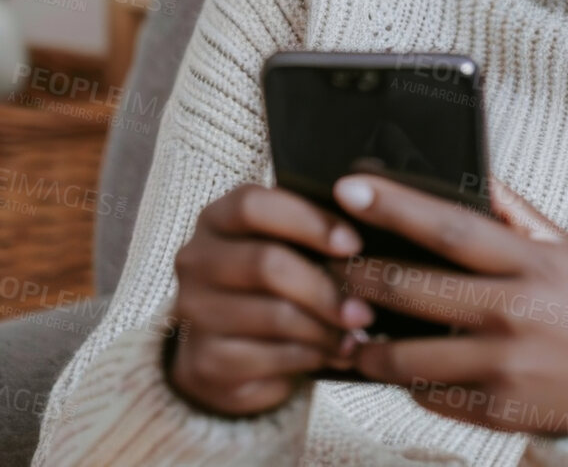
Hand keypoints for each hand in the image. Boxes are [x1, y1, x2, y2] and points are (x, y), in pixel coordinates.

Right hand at [165, 183, 376, 415]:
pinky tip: (335, 355)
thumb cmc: (272, 285)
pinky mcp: (203, 361)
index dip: (308, 221)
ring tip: (356, 333)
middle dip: (325, 287)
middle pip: (266, 264)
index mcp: (216, 219)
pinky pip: (269, 357)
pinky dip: (311, 357)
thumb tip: (372, 221)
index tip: (354, 243)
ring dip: (325, 328)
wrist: (228, 352)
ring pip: (273, 315)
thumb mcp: (288, 248)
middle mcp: (196, 260)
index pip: (253, 206)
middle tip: (364, 308)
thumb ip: (314, 231)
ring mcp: (194, 312)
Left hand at [327, 174, 567, 439]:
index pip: (448, 227)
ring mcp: (504, 368)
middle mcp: (514, 314)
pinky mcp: (499, 411)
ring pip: (407, 357)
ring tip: (346, 328)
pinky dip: (406, 381)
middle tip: (325, 265)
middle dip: (357, 276)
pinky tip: (393, 366)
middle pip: (412, 290)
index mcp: (530, 263)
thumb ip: (514, 212)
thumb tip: (468, 172)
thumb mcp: (566, 247)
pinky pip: (430, 397)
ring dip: (366, 344)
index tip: (349, 189)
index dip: (394, 206)